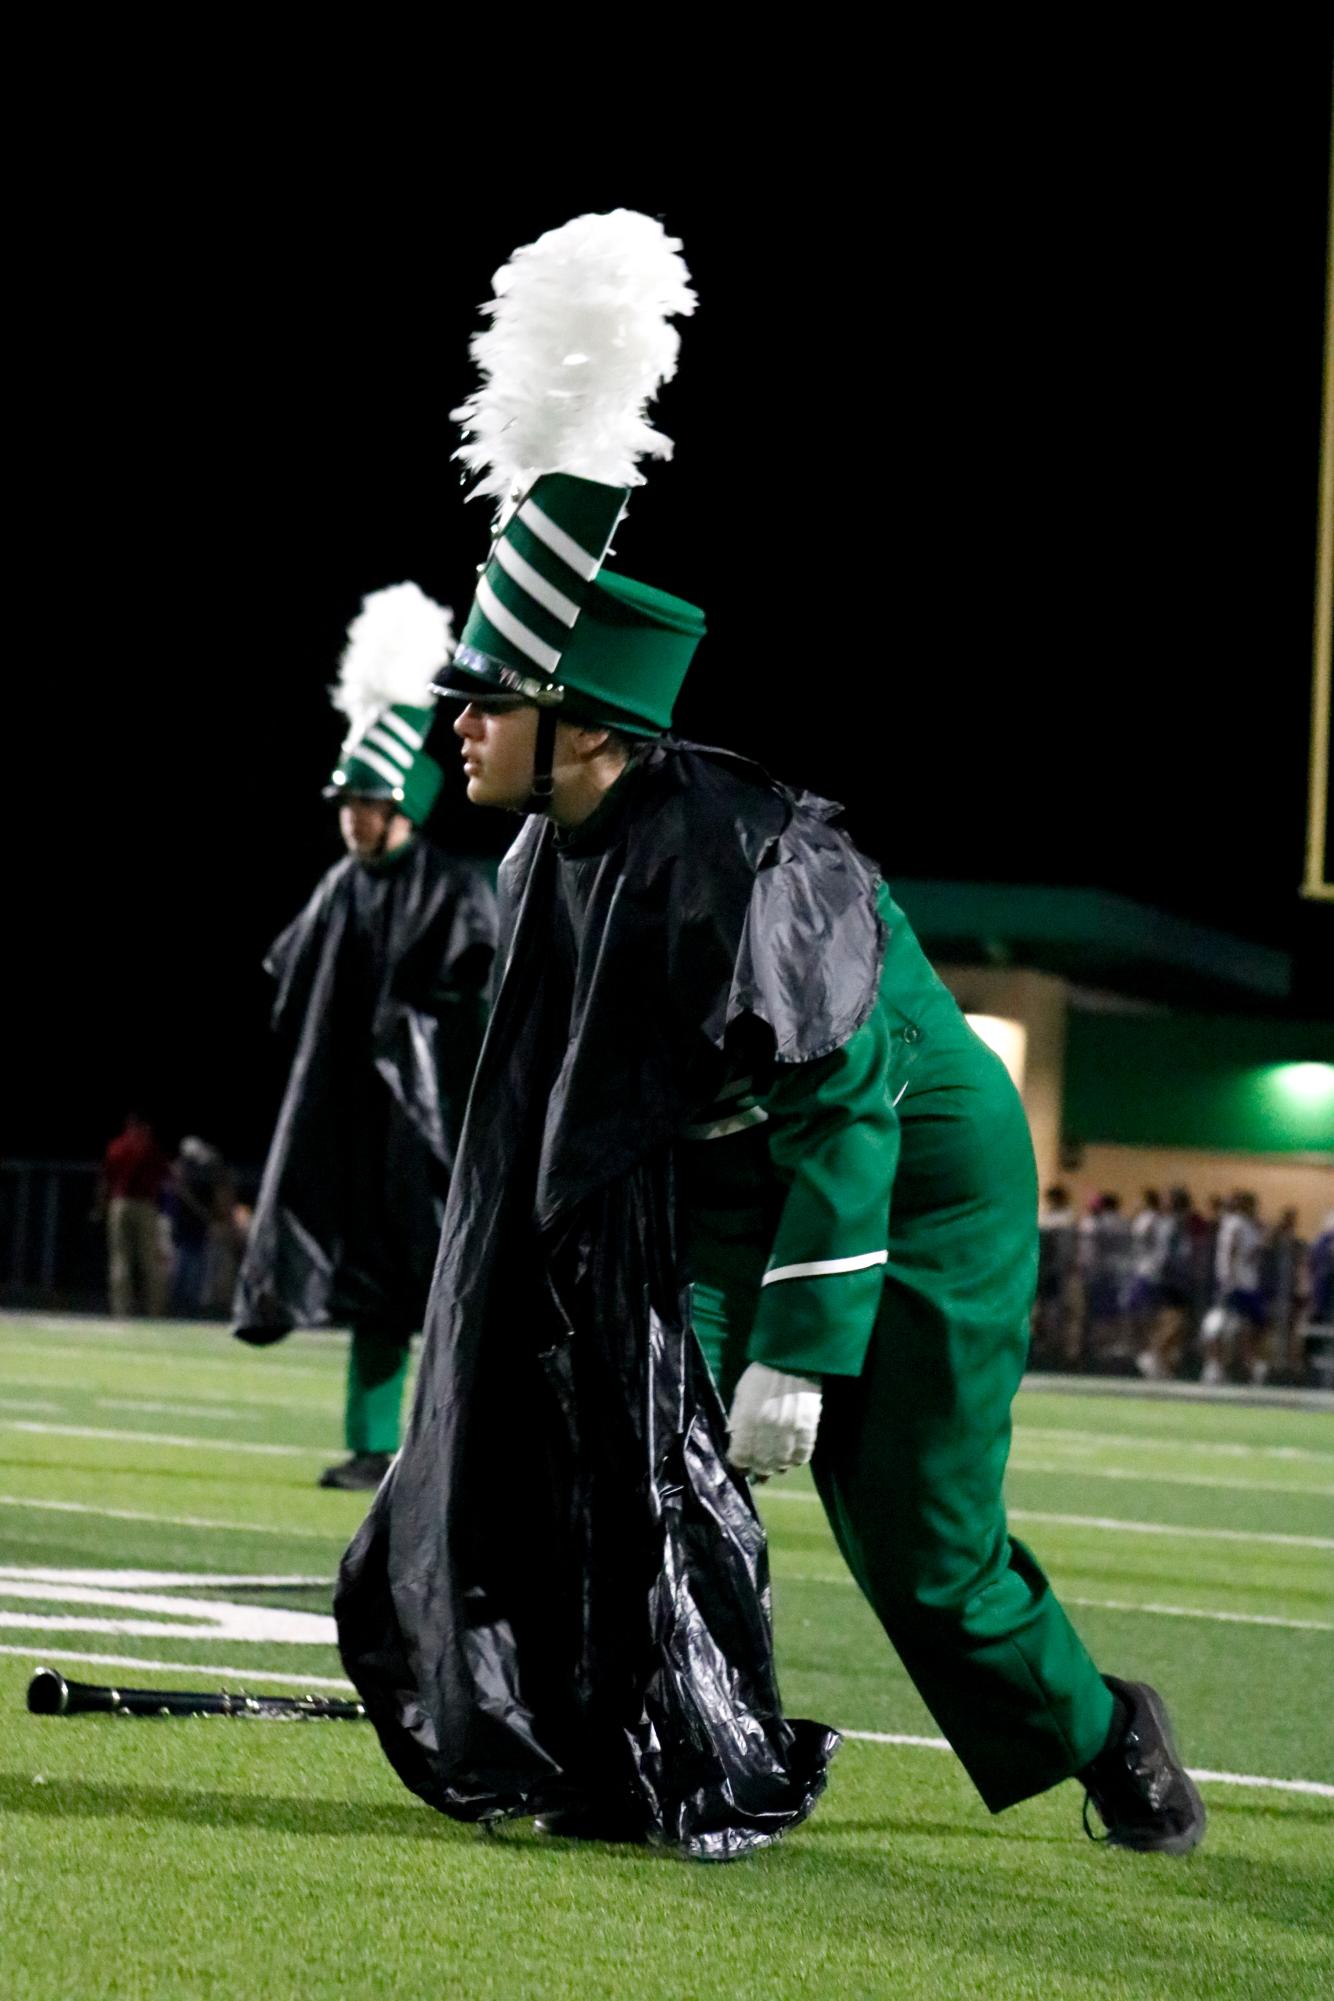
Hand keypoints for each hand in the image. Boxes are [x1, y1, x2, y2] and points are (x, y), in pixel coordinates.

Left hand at [726, 1362, 821, 1477]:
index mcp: (747, 1420)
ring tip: (776, 1464)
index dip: (739, 1464)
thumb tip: (735, 1440)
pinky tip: (793, 1457)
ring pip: (782, 1463)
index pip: (740, 1456)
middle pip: (761, 1464)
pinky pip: (803, 1455)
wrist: (791, 1358)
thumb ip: (737, 1420)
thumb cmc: (762, 1374)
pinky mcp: (808, 1427)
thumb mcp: (741, 1394)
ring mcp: (789, 1430)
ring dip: (777, 1467)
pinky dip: (796, 1460)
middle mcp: (767, 1429)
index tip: (740, 1464)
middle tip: (758, 1469)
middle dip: (758, 1469)